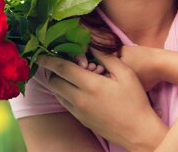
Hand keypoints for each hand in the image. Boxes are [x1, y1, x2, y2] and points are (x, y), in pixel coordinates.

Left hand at [37, 50, 166, 151]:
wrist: (137, 131)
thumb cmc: (134, 100)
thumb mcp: (125, 73)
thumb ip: (106, 57)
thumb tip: (91, 45)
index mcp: (90, 85)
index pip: (62, 69)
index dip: (48, 59)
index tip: (40, 53)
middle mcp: (79, 99)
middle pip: (54, 82)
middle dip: (53, 70)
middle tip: (61, 62)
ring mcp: (78, 111)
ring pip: (57, 93)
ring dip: (59, 82)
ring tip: (72, 75)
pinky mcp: (81, 119)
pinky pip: (65, 103)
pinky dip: (65, 93)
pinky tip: (78, 88)